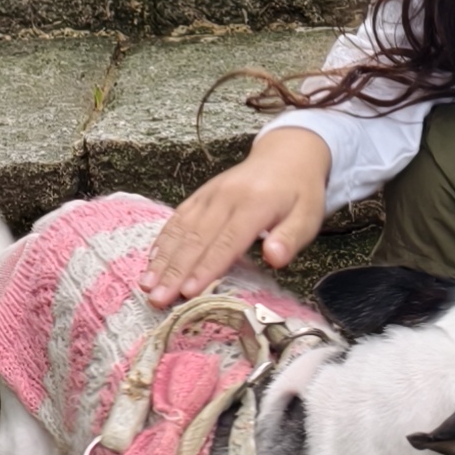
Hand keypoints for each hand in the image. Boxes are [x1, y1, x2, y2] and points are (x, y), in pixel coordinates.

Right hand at [144, 127, 330, 303]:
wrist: (287, 155)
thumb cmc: (300, 193)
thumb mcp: (308, 216)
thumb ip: (291, 238)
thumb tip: (275, 257)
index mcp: (254, 204)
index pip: (226, 241)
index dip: (206, 268)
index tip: (188, 292)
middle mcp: (226, 197)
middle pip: (197, 238)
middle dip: (175, 271)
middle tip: (157, 298)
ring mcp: (210, 194)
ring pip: (181, 228)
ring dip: (162, 258)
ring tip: (146, 285)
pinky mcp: (202, 194)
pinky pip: (178, 217)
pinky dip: (163, 239)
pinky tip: (151, 260)